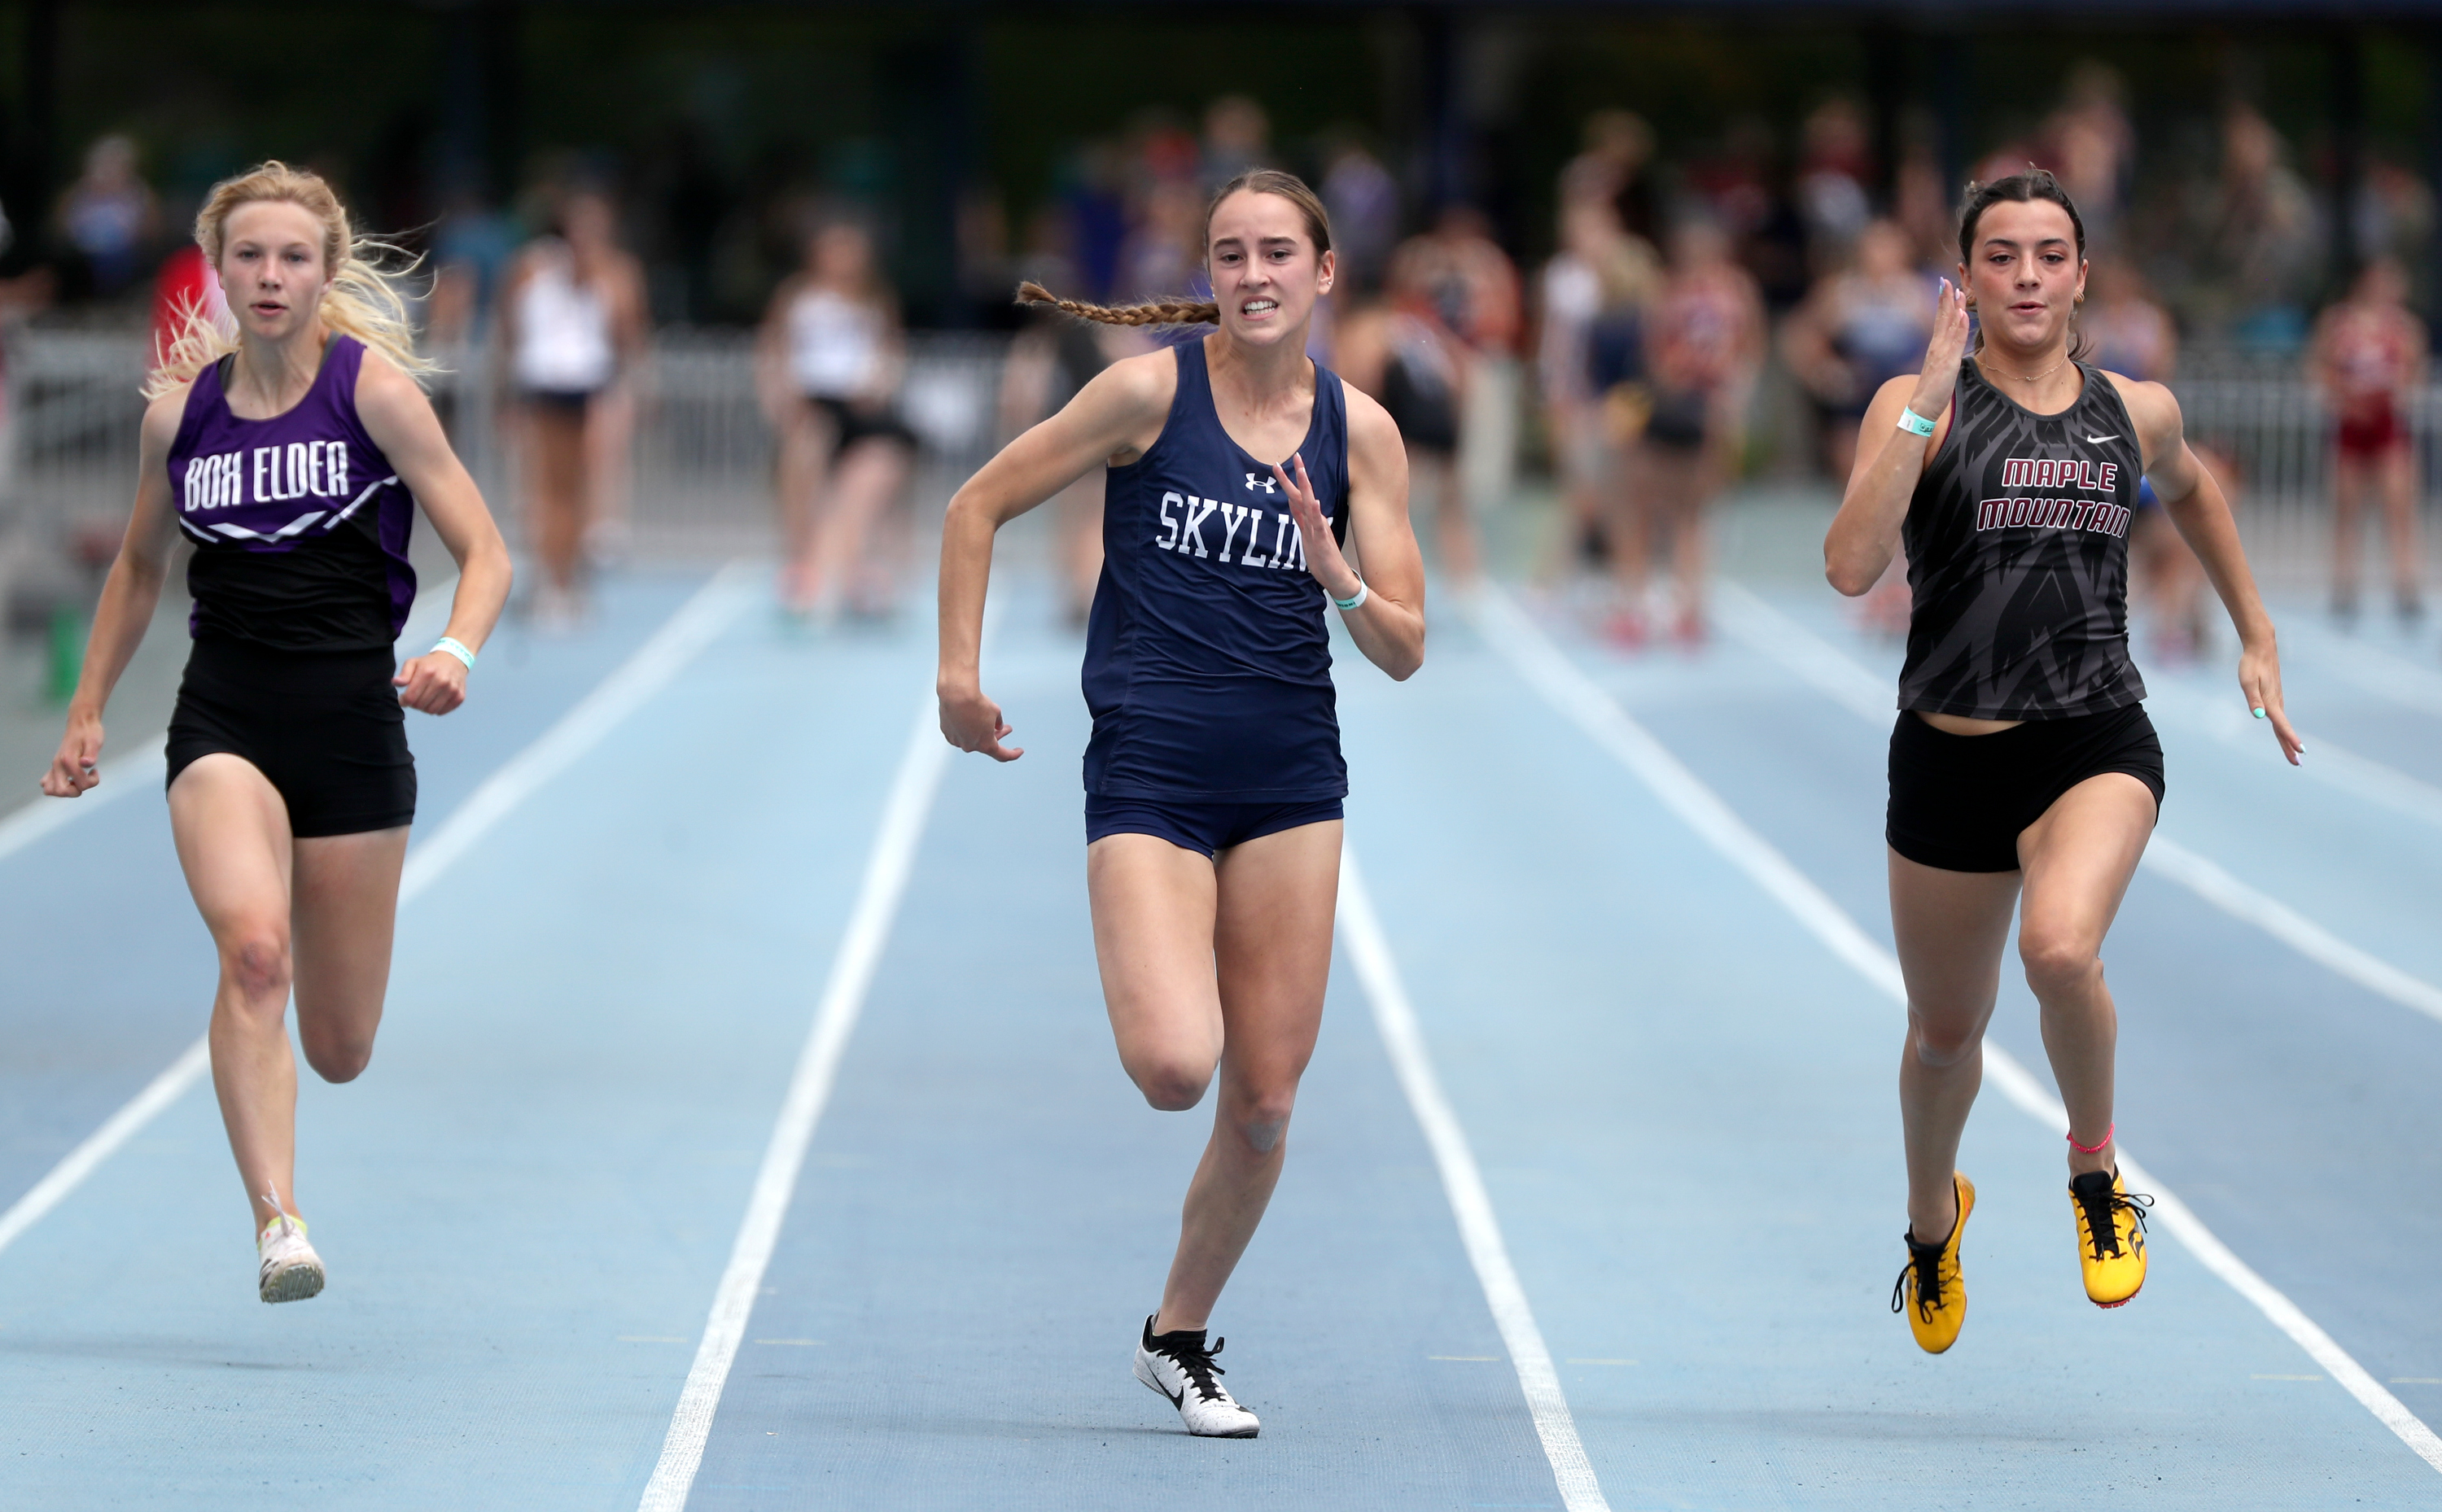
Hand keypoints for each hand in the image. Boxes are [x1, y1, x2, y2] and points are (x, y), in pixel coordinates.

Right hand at [41, 710, 102, 797]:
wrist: (81, 723)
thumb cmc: (90, 733)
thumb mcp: (95, 741)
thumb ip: (91, 753)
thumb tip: (87, 764)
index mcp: (67, 759)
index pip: (78, 783)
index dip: (90, 782)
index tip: (95, 771)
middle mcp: (57, 765)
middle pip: (58, 791)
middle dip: (76, 791)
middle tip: (85, 779)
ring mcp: (54, 767)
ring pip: (49, 790)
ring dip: (66, 790)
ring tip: (77, 780)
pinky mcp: (54, 768)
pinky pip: (48, 784)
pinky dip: (59, 786)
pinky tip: (71, 778)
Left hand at [394, 652, 469, 714]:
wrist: (454, 659)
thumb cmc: (430, 663)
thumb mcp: (413, 663)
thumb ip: (404, 674)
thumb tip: (396, 683)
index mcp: (427, 672)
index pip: (410, 697)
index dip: (404, 701)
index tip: (404, 697)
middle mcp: (441, 681)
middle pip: (420, 705)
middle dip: (414, 703)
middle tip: (415, 697)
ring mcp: (452, 689)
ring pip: (431, 711)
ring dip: (425, 707)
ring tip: (425, 698)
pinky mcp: (459, 696)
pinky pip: (442, 711)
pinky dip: (436, 709)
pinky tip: (435, 699)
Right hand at [939, 682, 1021, 761]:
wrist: (956, 694)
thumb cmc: (978, 702)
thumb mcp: (995, 712)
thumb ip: (997, 723)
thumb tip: (997, 728)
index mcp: (985, 745)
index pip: (1002, 755)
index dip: (1013, 754)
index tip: (1020, 751)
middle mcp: (970, 746)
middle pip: (986, 744)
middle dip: (998, 736)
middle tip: (1006, 728)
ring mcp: (957, 741)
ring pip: (971, 739)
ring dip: (980, 732)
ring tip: (986, 721)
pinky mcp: (947, 732)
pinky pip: (959, 733)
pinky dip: (966, 728)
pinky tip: (968, 718)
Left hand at [1274, 454, 1357, 600]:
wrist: (1336, 576)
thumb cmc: (1322, 557)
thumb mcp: (1306, 534)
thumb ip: (1300, 517)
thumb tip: (1290, 501)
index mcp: (1310, 519)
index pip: (1296, 496)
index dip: (1287, 481)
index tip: (1278, 465)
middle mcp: (1315, 520)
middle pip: (1304, 494)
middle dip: (1299, 475)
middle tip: (1296, 455)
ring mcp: (1320, 529)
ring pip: (1311, 504)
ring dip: (1306, 487)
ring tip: (1302, 471)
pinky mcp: (1323, 541)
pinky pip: (1319, 525)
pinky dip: (1316, 512)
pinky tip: (1314, 501)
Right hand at [1909, 279, 1970, 418]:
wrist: (1922, 407)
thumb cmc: (1932, 392)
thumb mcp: (1941, 370)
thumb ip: (1945, 356)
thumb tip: (1950, 348)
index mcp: (1935, 348)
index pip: (1940, 321)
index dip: (1943, 304)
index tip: (1946, 288)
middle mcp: (1936, 347)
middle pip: (1942, 318)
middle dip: (1945, 299)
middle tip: (1947, 280)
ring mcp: (1941, 353)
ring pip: (1948, 325)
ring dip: (1953, 307)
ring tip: (1957, 291)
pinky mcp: (1947, 362)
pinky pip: (1954, 341)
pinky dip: (1958, 327)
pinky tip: (1962, 315)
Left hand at [2238, 640, 2303, 765]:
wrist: (2261, 648)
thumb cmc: (2251, 665)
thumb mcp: (2247, 682)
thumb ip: (2253, 700)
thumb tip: (2259, 716)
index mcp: (2271, 702)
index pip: (2282, 725)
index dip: (2290, 739)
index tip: (2299, 751)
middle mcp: (2277, 703)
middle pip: (2284, 730)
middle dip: (2290, 747)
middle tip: (2297, 764)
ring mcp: (2277, 700)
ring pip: (2283, 725)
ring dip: (2288, 740)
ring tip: (2295, 754)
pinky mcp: (2275, 697)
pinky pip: (2280, 718)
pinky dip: (2284, 729)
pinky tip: (2283, 734)